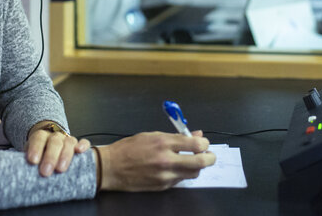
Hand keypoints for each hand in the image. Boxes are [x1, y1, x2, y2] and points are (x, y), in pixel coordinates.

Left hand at [25, 121, 90, 176]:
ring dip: (65, 156)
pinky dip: (83, 146)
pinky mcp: (78, 145)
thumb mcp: (30, 157)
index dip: (35, 148)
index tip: (32, 161)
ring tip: (60, 170)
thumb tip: (20, 174)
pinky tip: (80, 151)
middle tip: (45, 172)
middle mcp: (55, 136)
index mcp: (41, 136)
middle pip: (54, 141)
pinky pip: (84, 142)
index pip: (38, 138)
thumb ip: (27, 162)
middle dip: (50, 157)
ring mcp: (67, 139)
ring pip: (69, 142)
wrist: (48, 147)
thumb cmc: (38, 156)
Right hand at [96, 131, 214, 190]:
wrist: (111, 168)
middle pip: (201, 162)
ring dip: (196, 167)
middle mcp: (166, 160)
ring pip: (193, 173)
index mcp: (164, 143)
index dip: (205, 144)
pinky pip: (180, 180)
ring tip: (190, 161)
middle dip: (210, 158)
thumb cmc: (129, 148)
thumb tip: (195, 136)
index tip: (204, 143)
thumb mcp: (152, 135)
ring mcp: (165, 176)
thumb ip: (175, 136)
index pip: (196, 145)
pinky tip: (175, 168)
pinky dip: (182, 173)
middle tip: (209, 155)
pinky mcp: (162, 186)